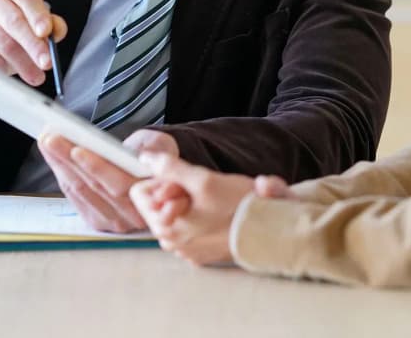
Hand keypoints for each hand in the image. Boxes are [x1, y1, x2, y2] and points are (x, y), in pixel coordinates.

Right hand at [0, 0, 66, 125]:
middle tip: (47, 63)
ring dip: (22, 63)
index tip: (46, 33)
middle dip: (33, 44)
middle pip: (13, 18)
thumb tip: (56, 30)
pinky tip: (10, 75)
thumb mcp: (34, 27)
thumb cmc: (12, 34)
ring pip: (2, 41)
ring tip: (35, 76)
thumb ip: (50, 26)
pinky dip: (2, 69)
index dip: (36, 12)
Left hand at [38, 128, 179, 232]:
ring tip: (47, 141)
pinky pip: (75, 197)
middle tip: (51, 138)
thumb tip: (140, 153)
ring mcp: (114, 221)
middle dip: (69, 160)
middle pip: (94, 186)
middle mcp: (133, 215)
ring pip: (81, 191)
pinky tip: (53, 157)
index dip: (97, 167)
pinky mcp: (99, 221)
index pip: (120, 184)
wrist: (156, 177)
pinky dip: (62, 175)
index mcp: (151, 196)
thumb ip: (155, 149)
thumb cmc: (157, 158)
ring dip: (60, 165)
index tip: (77, 149)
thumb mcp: (162, 146)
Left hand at [129, 153, 256, 265]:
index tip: (182, 178)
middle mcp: (171, 243)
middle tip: (201, 188)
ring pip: (176, 214)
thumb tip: (145, 158)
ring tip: (212, 201)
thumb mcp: (203, 180)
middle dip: (175, 191)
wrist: (271, 233)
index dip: (161, 178)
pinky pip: (192, 228)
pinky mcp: (203, 253)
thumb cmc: (239, 209)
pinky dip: (200, 217)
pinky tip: (218, 214)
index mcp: (164, 227)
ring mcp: (187, 250)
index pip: (140, 193)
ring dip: (189, 204)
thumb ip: (169, 167)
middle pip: (158, 204)